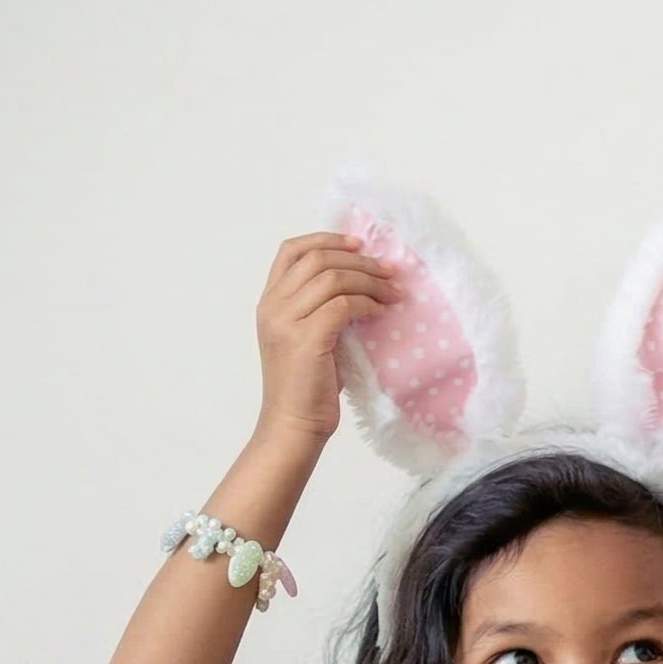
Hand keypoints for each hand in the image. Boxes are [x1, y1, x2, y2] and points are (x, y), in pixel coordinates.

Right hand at [253, 232, 397, 444]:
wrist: (294, 424)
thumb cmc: (308, 385)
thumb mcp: (310, 337)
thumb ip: (321, 308)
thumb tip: (361, 283)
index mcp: (269, 302)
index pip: (291, 251)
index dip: (326, 239)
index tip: (359, 243)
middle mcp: (272, 306)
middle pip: (318, 260)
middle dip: (359, 260)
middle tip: (388, 270)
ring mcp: (286, 322)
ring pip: (333, 278)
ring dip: (370, 281)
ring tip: (393, 292)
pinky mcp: (307, 339)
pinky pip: (344, 305)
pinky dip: (367, 303)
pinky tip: (381, 312)